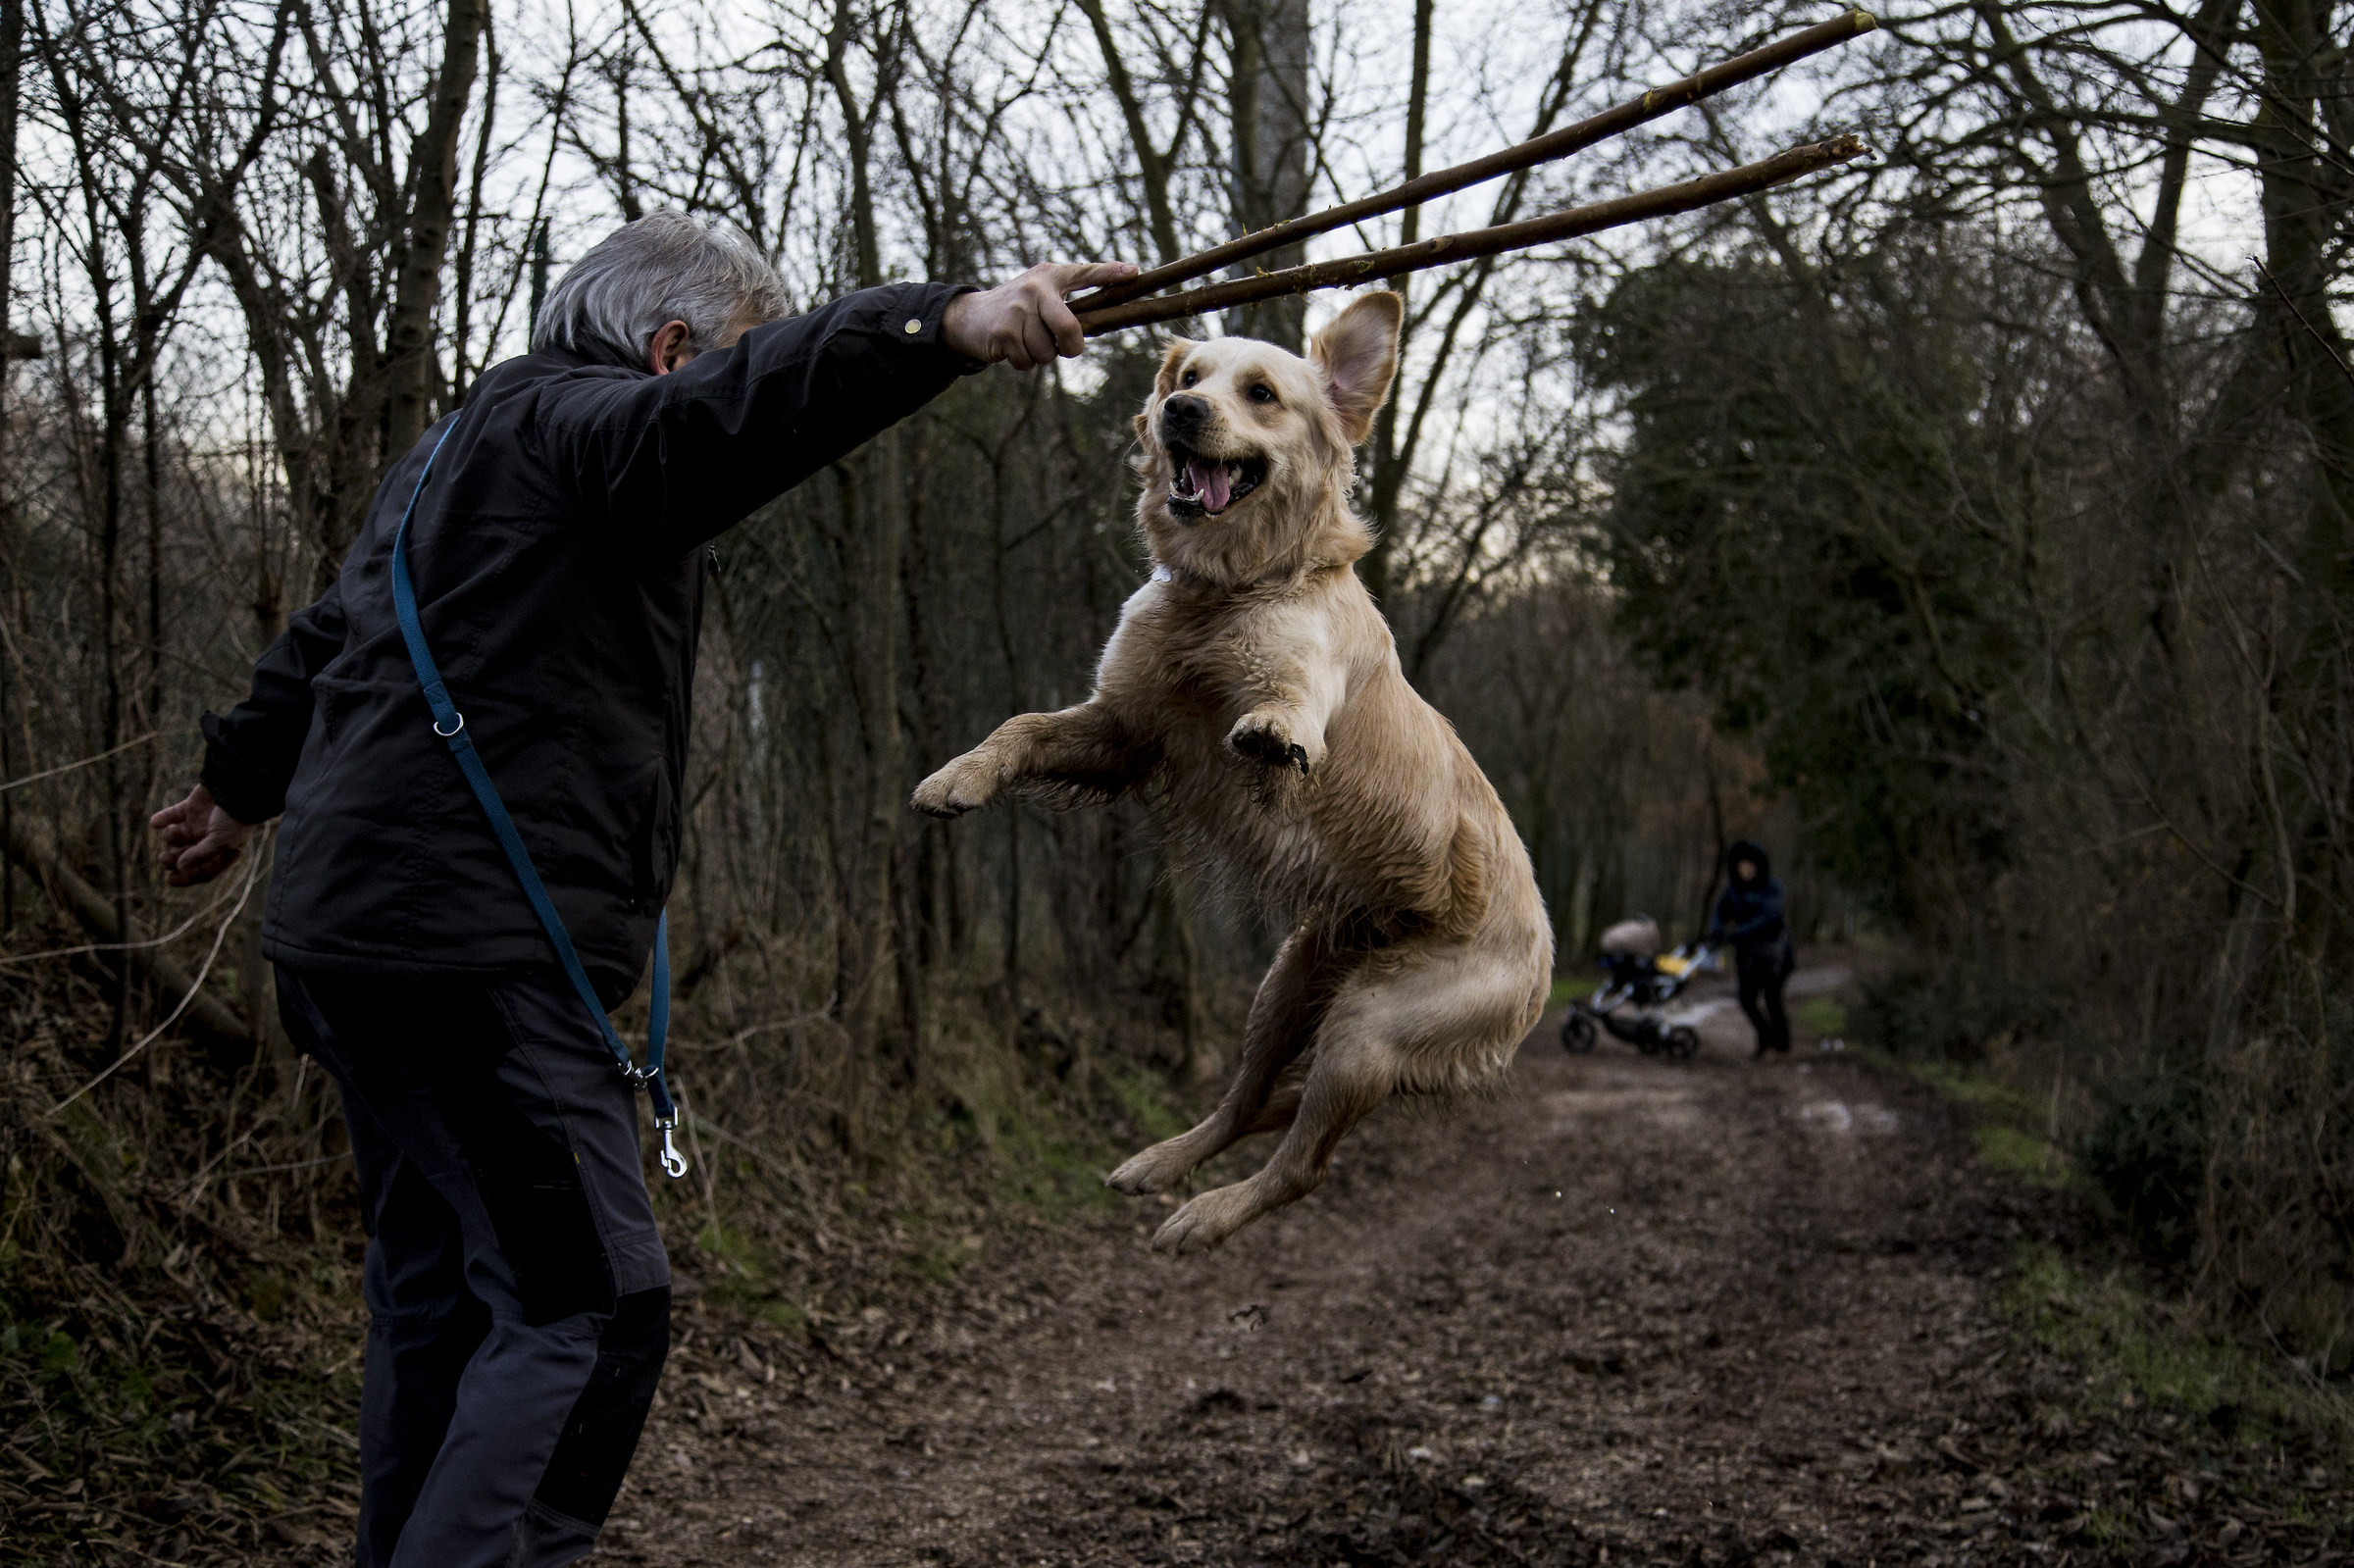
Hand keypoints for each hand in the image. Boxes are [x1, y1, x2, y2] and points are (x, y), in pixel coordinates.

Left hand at [150, 783, 256, 886]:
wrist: (236, 788)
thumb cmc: (234, 818)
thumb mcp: (221, 841)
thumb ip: (200, 855)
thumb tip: (180, 869)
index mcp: (222, 851)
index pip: (203, 870)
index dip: (187, 877)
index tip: (170, 879)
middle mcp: (210, 840)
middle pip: (186, 856)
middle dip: (172, 859)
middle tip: (164, 858)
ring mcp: (199, 823)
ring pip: (177, 837)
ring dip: (170, 836)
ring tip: (172, 830)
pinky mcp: (191, 808)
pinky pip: (171, 815)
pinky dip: (162, 819)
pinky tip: (156, 822)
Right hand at [941, 261, 1137, 370]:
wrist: (969, 316)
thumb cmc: (1017, 308)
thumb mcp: (1041, 294)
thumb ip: (1069, 304)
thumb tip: (1105, 324)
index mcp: (1050, 277)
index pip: (1085, 273)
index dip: (1110, 273)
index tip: (1134, 273)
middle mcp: (1035, 289)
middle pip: (1070, 330)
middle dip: (1071, 346)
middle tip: (1065, 347)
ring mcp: (1017, 311)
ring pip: (1048, 353)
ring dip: (1041, 355)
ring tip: (1026, 340)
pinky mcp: (1003, 333)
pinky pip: (1028, 362)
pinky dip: (1023, 362)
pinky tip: (1011, 347)